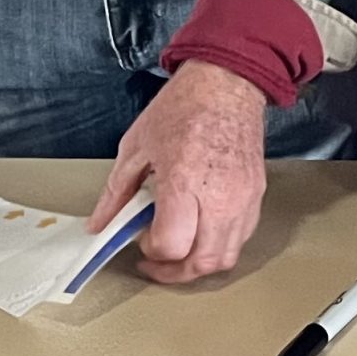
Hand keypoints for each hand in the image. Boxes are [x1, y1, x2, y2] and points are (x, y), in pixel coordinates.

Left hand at [89, 61, 268, 284]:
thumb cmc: (184, 107)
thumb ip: (117, 192)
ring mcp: (243, 198)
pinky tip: (202, 232)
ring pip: (225, 257)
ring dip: (199, 264)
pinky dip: (220, 245)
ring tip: (179, 253)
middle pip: (201, 262)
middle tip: (156, 263)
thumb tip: (100, 224)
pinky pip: (241, 237)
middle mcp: (219, 197)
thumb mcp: (136, 147)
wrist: (228, 84)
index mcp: (184, 183)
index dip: (151, 251)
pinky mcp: (256, 195)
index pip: (171, 245)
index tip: (140, 236)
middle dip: (174, 271)